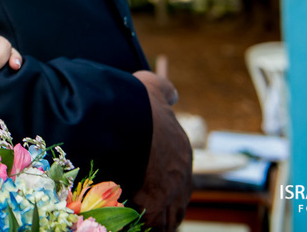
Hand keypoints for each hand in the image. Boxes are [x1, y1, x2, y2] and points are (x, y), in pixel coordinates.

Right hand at [129, 70, 192, 231]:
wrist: (125, 119)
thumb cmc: (135, 102)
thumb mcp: (152, 87)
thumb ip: (164, 90)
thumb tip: (173, 95)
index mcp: (181, 150)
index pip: (178, 174)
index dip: (164, 180)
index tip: (148, 181)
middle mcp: (181, 176)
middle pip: (177, 200)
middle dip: (164, 204)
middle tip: (145, 204)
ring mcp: (170, 194)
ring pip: (168, 217)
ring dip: (155, 218)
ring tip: (135, 214)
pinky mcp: (153, 208)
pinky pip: (152, 225)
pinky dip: (143, 225)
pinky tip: (128, 220)